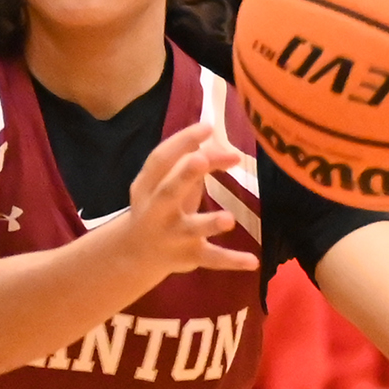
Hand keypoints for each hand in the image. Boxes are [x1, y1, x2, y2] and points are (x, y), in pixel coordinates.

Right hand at [104, 121, 258, 278]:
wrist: (134, 254)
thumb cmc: (159, 206)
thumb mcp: (167, 184)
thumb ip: (195, 165)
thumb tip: (231, 152)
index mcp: (147, 187)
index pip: (160, 160)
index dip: (182, 142)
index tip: (207, 127)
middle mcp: (155, 210)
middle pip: (168, 191)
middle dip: (184, 176)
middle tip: (200, 160)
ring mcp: (171, 235)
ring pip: (191, 228)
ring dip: (208, 223)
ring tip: (228, 220)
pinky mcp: (187, 256)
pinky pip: (210, 258)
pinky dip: (231, 261)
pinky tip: (253, 262)